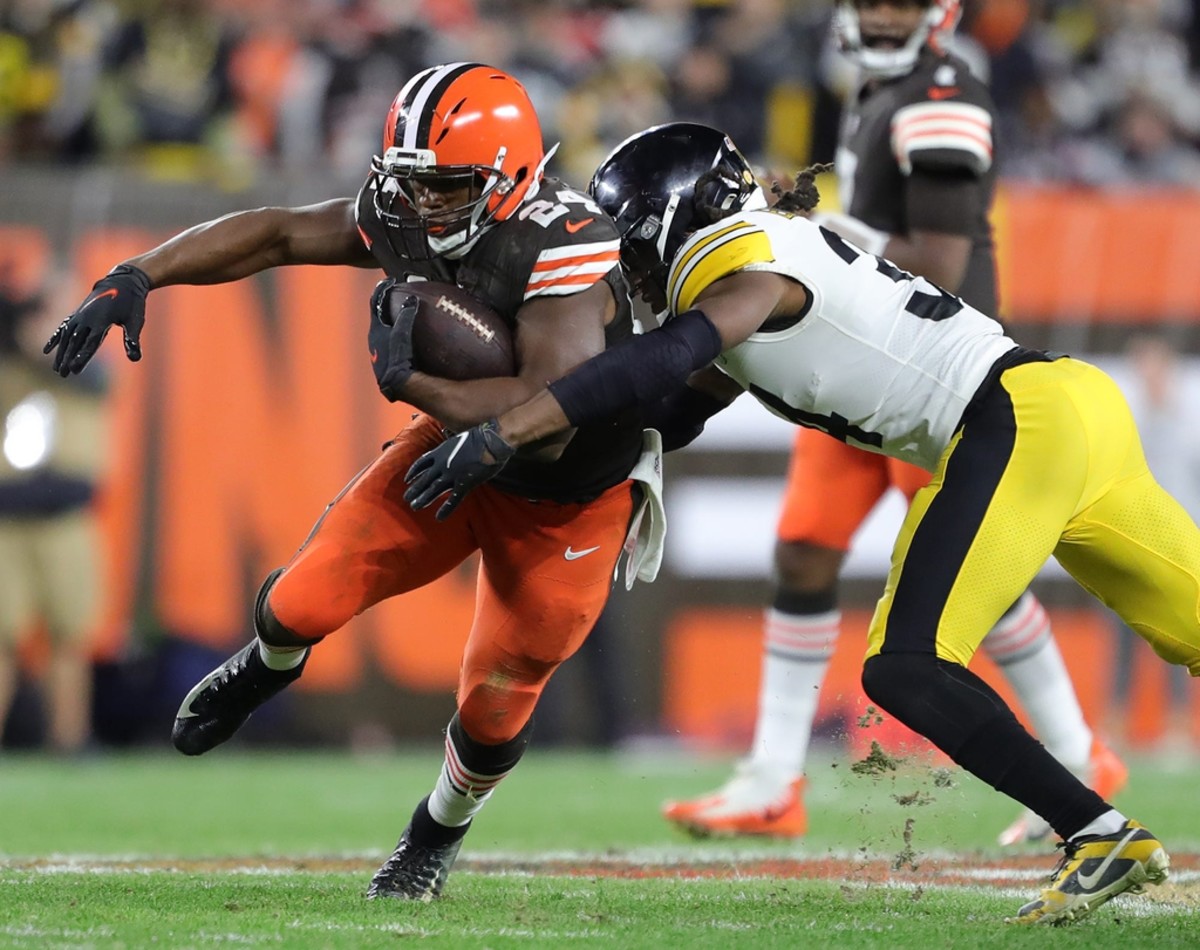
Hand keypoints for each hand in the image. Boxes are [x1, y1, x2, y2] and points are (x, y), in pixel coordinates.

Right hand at [44, 264, 150, 375]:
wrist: (122, 282)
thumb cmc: (131, 303)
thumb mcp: (136, 320)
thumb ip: (132, 339)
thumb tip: (135, 359)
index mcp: (101, 321)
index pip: (90, 343)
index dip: (82, 357)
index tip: (74, 370)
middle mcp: (87, 318)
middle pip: (75, 342)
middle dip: (67, 358)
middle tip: (62, 374)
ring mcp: (80, 315)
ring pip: (67, 336)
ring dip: (60, 352)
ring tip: (56, 369)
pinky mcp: (78, 314)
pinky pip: (64, 327)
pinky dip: (55, 338)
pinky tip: (47, 349)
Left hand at [368, 278, 417, 400]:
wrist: (395, 382)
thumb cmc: (396, 357)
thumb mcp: (401, 333)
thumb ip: (405, 316)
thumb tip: (412, 300)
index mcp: (375, 328)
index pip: (375, 302)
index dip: (382, 289)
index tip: (390, 280)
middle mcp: (374, 338)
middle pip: (379, 314)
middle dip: (387, 303)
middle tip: (398, 294)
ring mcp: (380, 349)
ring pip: (385, 327)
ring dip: (393, 318)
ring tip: (405, 312)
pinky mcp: (388, 358)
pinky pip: (393, 338)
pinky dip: (399, 331)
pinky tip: (412, 336)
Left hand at [404, 420, 516, 519]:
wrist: (490, 441)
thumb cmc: (479, 437)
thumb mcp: (458, 439)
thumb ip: (451, 448)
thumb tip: (451, 450)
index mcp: (440, 452)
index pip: (421, 464)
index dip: (413, 472)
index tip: (407, 480)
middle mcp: (442, 464)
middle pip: (424, 479)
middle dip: (415, 489)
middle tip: (406, 498)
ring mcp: (452, 475)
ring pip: (433, 490)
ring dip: (423, 499)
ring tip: (415, 506)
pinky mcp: (464, 484)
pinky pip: (452, 500)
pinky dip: (445, 509)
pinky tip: (439, 517)